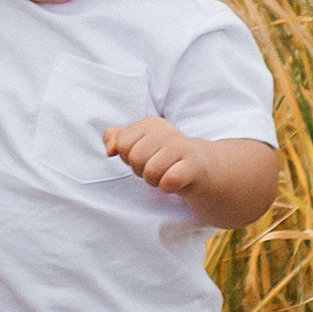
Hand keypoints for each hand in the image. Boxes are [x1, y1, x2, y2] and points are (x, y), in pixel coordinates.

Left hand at [102, 121, 280, 232]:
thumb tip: (110, 149)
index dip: (129, 158)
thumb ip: (116, 139)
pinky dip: (168, 187)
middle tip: (157, 169)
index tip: (145, 158)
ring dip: (155, 181)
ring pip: (149, 172)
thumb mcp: (138, 145)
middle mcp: (167, 131)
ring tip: (166, 175)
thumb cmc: (164, 158)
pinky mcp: (194, 166)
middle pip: (135, 159)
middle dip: (142, 171)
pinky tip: (177, 182)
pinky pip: (168, 182)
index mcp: (150, 123)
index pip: (122, 144)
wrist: (202, 170)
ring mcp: (182, 147)